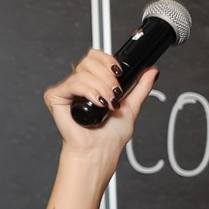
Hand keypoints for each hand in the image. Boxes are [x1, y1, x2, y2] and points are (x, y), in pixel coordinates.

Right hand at [42, 50, 158, 155]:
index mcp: (93, 82)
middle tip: (115, 95)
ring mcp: (67, 89)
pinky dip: (89, 92)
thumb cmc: (110, 136)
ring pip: (83, 72)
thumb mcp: (132, 106)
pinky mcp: (56, 97)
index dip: (108, 60)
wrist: (100, 151)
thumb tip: (152, 71)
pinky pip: (72, 83)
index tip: (119, 73)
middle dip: (107, 77)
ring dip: (101, 88)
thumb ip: (141, 87)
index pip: (95, 57)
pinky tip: (97, 103)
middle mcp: (79, 83)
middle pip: (89, 60)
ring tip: (108, 104)